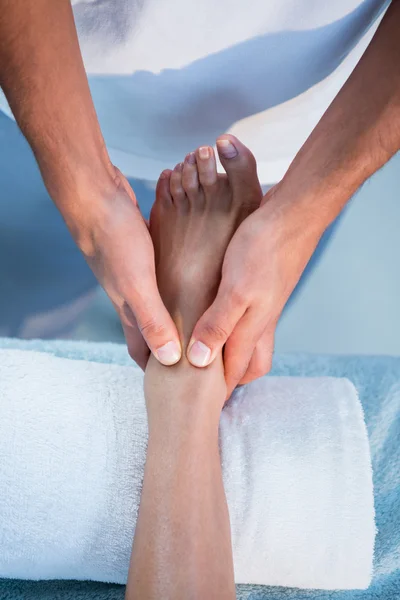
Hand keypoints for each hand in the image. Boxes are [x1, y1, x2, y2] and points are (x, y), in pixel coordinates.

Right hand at [73, 169, 181, 368]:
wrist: (93, 195)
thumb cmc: (113, 239)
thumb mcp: (137, 283)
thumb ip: (152, 320)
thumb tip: (170, 361)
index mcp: (129, 309)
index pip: (142, 351)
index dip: (158, 371)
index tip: (180, 387)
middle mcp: (131, 296)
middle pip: (152, 330)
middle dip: (171, 347)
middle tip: (199, 358)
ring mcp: (136, 274)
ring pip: (158, 304)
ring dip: (175, 316)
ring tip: (200, 323)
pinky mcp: (142, 254)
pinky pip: (162, 278)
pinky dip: (175, 287)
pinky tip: (190, 282)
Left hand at [186, 185, 323, 395]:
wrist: (293, 214)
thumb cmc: (263, 250)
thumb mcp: (235, 290)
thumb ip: (218, 325)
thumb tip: (200, 361)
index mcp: (253, 327)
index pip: (237, 372)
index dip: (218, 390)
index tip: (196, 403)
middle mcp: (261, 320)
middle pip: (250, 362)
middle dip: (231, 377)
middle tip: (205, 381)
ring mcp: (264, 303)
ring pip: (249, 339)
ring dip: (229, 348)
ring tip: (205, 350)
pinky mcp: (262, 285)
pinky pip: (246, 315)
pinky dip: (230, 322)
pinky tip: (215, 311)